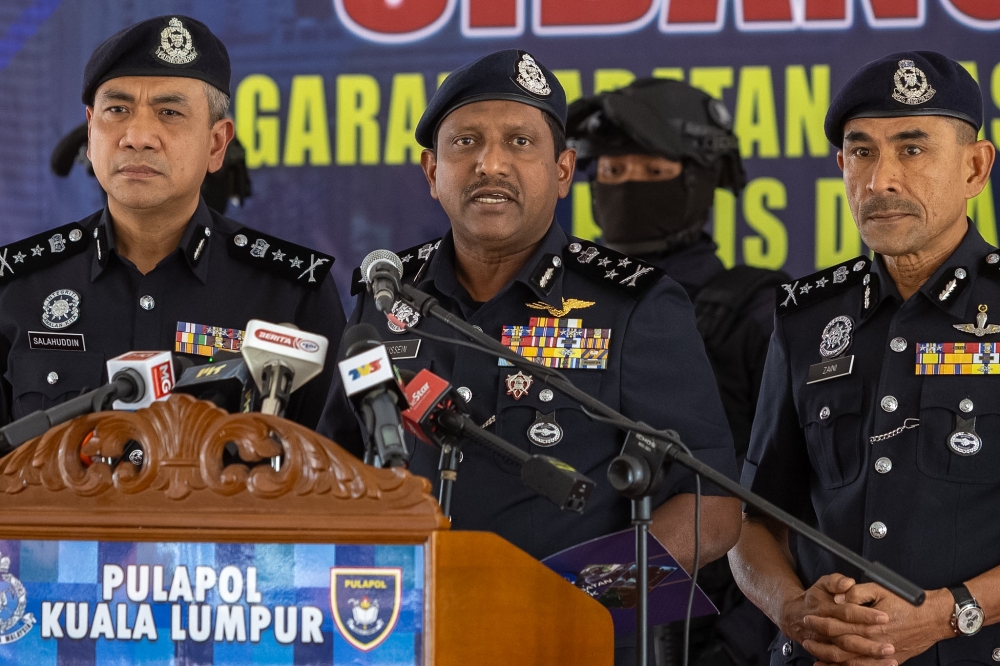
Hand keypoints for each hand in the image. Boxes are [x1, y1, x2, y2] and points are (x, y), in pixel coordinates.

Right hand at [779, 574, 891, 664]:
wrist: (793, 617)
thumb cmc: (814, 599)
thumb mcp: (822, 584)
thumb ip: (836, 581)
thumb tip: (848, 583)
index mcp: (825, 609)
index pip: (847, 613)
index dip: (865, 615)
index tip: (884, 617)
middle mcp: (824, 629)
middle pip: (847, 638)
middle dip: (869, 643)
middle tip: (890, 645)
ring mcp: (824, 644)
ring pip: (844, 655)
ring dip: (866, 658)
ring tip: (888, 659)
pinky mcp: (826, 654)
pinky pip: (841, 664)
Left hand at [803, 585, 951, 665]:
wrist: (935, 618)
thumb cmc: (909, 602)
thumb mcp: (880, 589)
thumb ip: (856, 594)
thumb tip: (837, 598)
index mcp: (869, 624)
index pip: (838, 625)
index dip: (821, 622)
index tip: (808, 618)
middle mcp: (874, 642)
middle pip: (840, 646)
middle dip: (820, 642)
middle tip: (806, 638)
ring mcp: (882, 655)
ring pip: (850, 662)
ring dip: (830, 660)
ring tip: (815, 657)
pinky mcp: (891, 662)